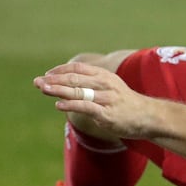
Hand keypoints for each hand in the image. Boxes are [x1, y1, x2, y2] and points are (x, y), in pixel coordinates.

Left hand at [34, 61, 156, 139]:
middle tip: (37, 82)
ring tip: (43, 89)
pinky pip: (85, 107)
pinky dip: (70, 105)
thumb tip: (68, 85)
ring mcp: (106, 98)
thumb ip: (91, 85)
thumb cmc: (125, 103)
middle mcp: (105, 84)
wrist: (148, 117)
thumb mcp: (110, 87)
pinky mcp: (107, 114)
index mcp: (104, 75)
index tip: (46, 75)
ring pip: (78, 91)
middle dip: (54, 80)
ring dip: (58, 90)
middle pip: (74, 78)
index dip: (60, 70)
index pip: (77, 68)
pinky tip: (59, 105)